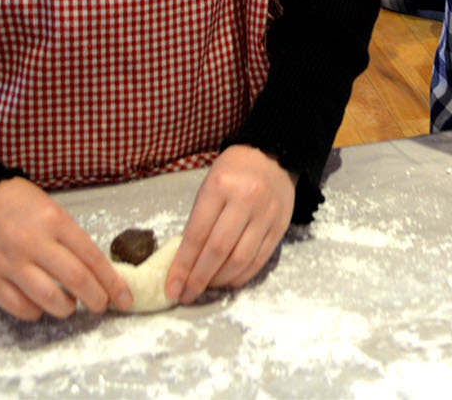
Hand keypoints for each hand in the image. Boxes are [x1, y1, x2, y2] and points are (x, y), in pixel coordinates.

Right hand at [0, 176, 131, 320]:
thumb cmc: (14, 202)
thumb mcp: (49, 208)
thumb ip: (70, 238)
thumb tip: (96, 271)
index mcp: (54, 221)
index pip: (92, 258)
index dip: (112, 283)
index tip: (125, 299)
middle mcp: (33, 243)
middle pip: (77, 281)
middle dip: (97, 299)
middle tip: (102, 306)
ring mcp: (9, 263)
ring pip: (50, 300)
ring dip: (67, 308)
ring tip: (69, 305)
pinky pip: (21, 308)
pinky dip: (37, 312)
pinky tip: (39, 305)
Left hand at [166, 145, 294, 303]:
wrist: (272, 155)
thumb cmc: (233, 172)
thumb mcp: (209, 187)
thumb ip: (199, 221)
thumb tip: (185, 262)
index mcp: (219, 187)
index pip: (197, 235)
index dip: (182, 266)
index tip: (171, 287)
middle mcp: (245, 200)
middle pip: (218, 251)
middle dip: (199, 279)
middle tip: (186, 295)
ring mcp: (266, 215)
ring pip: (240, 260)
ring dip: (220, 280)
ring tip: (206, 287)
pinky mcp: (280, 227)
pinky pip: (259, 260)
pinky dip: (241, 276)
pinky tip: (228, 281)